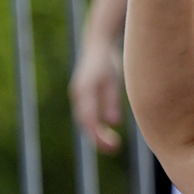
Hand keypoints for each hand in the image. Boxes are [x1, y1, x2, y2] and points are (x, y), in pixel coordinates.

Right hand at [69, 37, 122, 152]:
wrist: (98, 45)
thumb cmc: (108, 61)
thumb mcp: (113, 80)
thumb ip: (111, 100)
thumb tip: (113, 122)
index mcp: (85, 90)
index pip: (88, 118)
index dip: (97, 134)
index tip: (110, 144)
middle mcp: (79, 94)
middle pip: (85, 122)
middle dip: (98, 138)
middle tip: (114, 148)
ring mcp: (79, 96)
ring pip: (86, 121)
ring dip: (96, 135)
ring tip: (113, 146)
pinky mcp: (83, 97)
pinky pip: (88, 116)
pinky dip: (96, 127)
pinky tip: (108, 135)